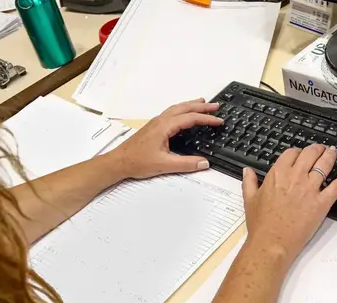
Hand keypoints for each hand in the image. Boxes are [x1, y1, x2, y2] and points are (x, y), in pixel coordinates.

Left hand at [105, 99, 223, 178]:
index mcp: (164, 126)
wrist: (118, 162)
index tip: (218, 120)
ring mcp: (155, 123)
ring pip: (176, 109)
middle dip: (201, 106)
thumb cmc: (136, 162)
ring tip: (202, 104)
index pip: (190, 118)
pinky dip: (182, 111)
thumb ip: (186, 164)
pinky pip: (171, 113)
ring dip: (191, 105)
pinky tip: (183, 116)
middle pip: (184, 108)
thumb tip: (204, 163)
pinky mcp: (153, 128)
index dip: (206, 119)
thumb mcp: (164, 164)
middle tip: (215, 106)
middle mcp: (160, 121)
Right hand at [242, 144, 336, 264]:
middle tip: (321, 149)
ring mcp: (310, 189)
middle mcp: (296, 177)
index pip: (291, 153)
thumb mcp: (250, 199)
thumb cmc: (260, 224)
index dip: (297, 151)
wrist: (271, 242)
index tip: (299, 154)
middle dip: (317, 149)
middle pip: (311, 153)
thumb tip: (247, 171)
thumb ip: (249, 182)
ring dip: (330, 156)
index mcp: (277, 174)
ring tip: (333, 153)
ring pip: (325, 165)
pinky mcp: (322, 203)